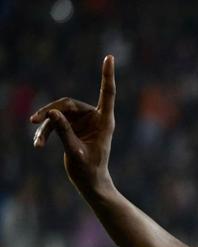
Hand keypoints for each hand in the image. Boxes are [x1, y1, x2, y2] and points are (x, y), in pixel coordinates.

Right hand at [29, 54, 116, 195]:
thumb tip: (51, 112)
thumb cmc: (89, 170)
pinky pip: (55, 123)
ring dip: (45, 125)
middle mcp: (95, 118)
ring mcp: (83, 121)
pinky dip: (46, 132)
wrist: (90, 183)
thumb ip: (65, 133)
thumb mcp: (75, 152)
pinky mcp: (72, 126)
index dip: (107, 75)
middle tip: (35, 120)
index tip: (109, 57)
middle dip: (50, 111)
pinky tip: (38, 145)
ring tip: (37, 141)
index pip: (107, 93)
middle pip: (68, 104)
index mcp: (105, 122)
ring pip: (58, 113)